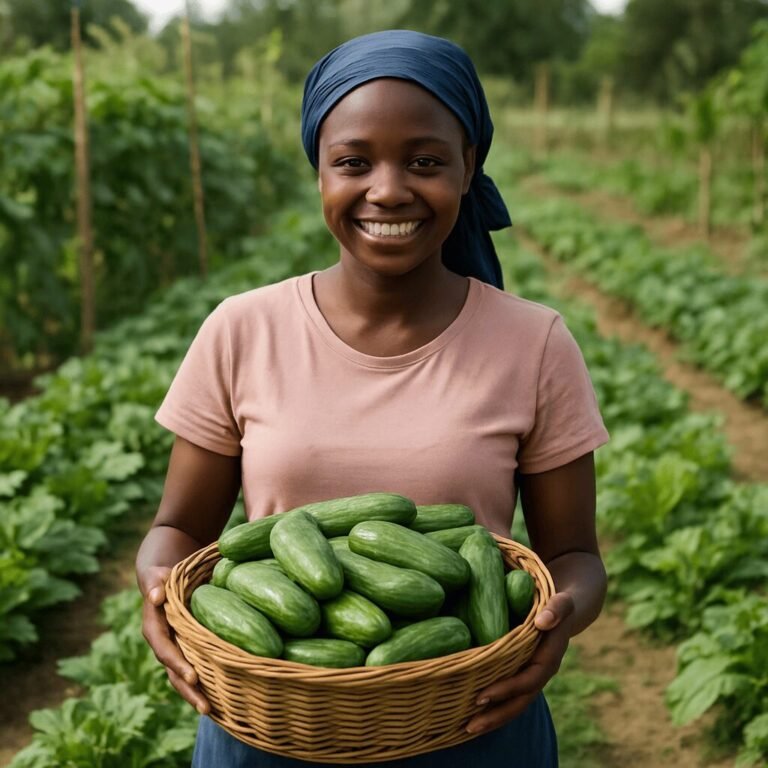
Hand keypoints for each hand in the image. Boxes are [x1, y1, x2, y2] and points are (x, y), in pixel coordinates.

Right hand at [141, 565, 210, 714]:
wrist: (161, 580)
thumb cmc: (162, 576)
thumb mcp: (156, 575)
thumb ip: (154, 583)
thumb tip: (156, 596)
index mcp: (154, 628)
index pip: (164, 649)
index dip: (177, 663)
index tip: (192, 677)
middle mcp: (163, 643)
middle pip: (173, 671)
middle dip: (187, 690)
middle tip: (205, 707)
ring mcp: (174, 648)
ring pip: (182, 675)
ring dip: (195, 693)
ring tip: (211, 711)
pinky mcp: (186, 649)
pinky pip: (193, 667)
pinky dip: (204, 682)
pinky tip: (220, 697)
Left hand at [465, 592, 573, 734]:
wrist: (567, 609)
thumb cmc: (558, 602)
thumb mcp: (563, 602)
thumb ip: (557, 609)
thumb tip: (543, 621)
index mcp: (550, 657)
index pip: (529, 679)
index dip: (507, 689)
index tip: (482, 696)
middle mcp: (541, 671)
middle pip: (521, 701)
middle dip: (496, 715)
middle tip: (469, 726)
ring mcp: (532, 675)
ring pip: (515, 703)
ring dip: (493, 718)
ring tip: (466, 729)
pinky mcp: (522, 674)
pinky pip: (510, 696)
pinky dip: (494, 708)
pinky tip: (471, 715)